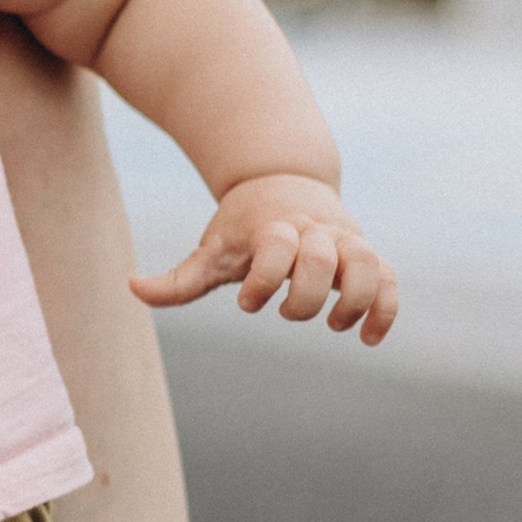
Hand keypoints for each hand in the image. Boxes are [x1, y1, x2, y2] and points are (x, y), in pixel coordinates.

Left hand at [130, 174, 397, 343]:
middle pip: (324, 257)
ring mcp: (346, 242)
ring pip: (368, 265)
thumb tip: (131, 288)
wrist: (284, 182)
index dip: (265, 279)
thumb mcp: (211, 249)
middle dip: (307, 294)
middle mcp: (314, 231)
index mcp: (273, 228)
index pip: (276, 247)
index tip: (249, 304)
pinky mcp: (366, 256)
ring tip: (334, 325)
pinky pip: (390, 280)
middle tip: (288, 310)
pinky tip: (366, 339)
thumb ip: (178, 279)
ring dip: (355, 300)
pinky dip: (386, 310)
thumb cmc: (244, 227)